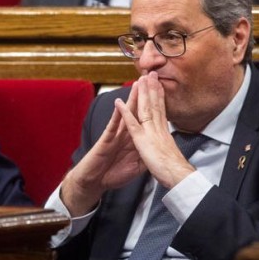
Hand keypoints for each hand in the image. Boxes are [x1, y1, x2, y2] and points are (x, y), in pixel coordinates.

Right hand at [61, 82, 146, 215]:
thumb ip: (145, 155)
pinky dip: (116, 116)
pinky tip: (118, 105)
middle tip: (151, 78)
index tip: (163, 91)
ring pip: (125, 114)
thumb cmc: (112, 173)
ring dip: (131, 99)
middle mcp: (125, 133)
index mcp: (134, 138)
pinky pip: (112, 126)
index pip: (146, 117)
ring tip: (136, 84)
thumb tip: (157, 151)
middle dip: (144, 94)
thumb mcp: (136, 166)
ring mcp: (115, 135)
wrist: (95, 181)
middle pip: (137, 110)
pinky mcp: (106, 140)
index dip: (155, 104)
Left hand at [115, 72, 194, 188]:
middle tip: (151, 73)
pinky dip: (124, 112)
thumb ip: (168, 145)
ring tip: (139, 79)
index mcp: (164, 132)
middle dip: (152, 88)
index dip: (160, 97)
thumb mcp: (171, 154)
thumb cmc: (175, 170)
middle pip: (155, 105)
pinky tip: (119, 102)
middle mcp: (158, 129)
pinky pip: (131, 124)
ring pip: (145, 109)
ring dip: (142, 93)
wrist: (178, 176)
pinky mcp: (141, 140)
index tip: (158, 84)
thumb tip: (170, 143)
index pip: (161, 110)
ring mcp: (150, 133)